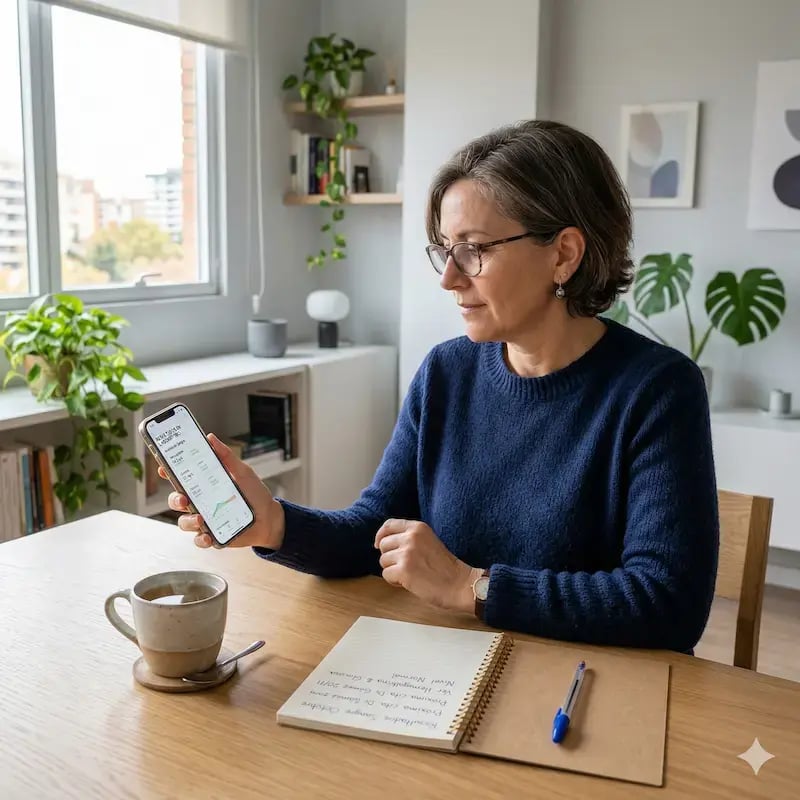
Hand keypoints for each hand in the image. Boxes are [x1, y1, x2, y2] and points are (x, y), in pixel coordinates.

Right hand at [160, 433, 284, 549]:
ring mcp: (205, 520)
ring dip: (188, 521)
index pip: (181, 477)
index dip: (168, 472)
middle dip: (175, 499)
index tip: (164, 467)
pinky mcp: (212, 536)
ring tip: (200, 519)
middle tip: (183, 499)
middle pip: (176, 500)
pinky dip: (201, 539)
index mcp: (205, 484)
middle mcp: (201, 502)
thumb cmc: (255, 493)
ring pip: (184, 522)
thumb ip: (227, 457)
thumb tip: (211, 438)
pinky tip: (208, 536)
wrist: (270, 518)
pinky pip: (199, 539)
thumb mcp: (242, 472)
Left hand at [374, 519, 482, 612]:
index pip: (389, 525)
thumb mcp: (428, 541)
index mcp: (418, 528)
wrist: (459, 584)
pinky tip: (409, 583)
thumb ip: (410, 538)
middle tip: (405, 566)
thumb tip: (383, 543)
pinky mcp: (404, 570)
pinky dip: (395, 582)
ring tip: (410, 575)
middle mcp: (411, 537)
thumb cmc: (445, 567)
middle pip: (383, 544)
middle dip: (390, 557)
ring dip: (393, 570)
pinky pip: (386, 575)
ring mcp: (407, 553)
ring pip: (383, 561)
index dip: (381, 536)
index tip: (379, 545)